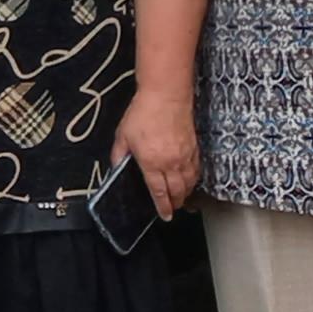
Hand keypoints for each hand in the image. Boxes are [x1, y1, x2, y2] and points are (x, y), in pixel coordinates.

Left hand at [118, 83, 201, 218]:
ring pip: (189, 183)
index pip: (158, 192)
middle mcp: (170, 163)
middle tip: (173, 210)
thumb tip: (116, 169)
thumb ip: (119, 155)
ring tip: (182, 200)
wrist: (166, 96)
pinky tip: (190, 181)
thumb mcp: (122, 135)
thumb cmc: (143, 113)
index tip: (165, 215)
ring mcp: (184, 156)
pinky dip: (194, 180)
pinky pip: (196, 170)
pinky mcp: (194, 147)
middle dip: (175, 204)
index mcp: (151, 163)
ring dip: (186, 194)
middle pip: (176, 191)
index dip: (162, 207)